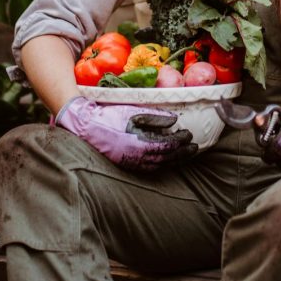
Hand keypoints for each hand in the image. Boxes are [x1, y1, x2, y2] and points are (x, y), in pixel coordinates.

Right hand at [54, 97, 196, 171]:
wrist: (86, 127)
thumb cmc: (109, 116)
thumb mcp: (133, 112)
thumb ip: (155, 117)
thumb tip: (174, 120)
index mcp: (142, 144)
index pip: (169, 145)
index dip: (182, 140)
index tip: (189, 133)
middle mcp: (139, 158)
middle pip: (167, 158)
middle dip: (183, 153)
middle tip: (195, 148)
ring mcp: (132, 163)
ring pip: (160, 165)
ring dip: (174, 160)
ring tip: (184, 155)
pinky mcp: (126, 164)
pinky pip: (149, 169)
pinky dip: (161, 165)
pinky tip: (165, 161)